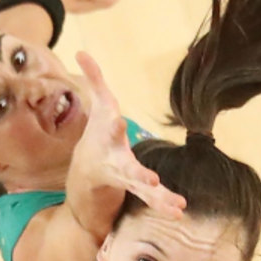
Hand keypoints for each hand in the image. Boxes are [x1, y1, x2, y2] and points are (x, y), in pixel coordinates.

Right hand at [71, 52, 184, 217]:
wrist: (87, 174)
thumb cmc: (98, 135)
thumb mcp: (98, 105)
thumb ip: (94, 79)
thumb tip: (80, 50)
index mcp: (107, 139)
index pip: (109, 130)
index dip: (113, 125)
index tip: (119, 121)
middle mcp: (115, 160)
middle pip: (126, 168)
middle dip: (138, 174)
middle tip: (151, 181)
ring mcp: (126, 178)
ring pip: (142, 189)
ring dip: (159, 198)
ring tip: (177, 206)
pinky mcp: (137, 189)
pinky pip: (152, 199)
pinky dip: (164, 203)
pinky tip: (180, 210)